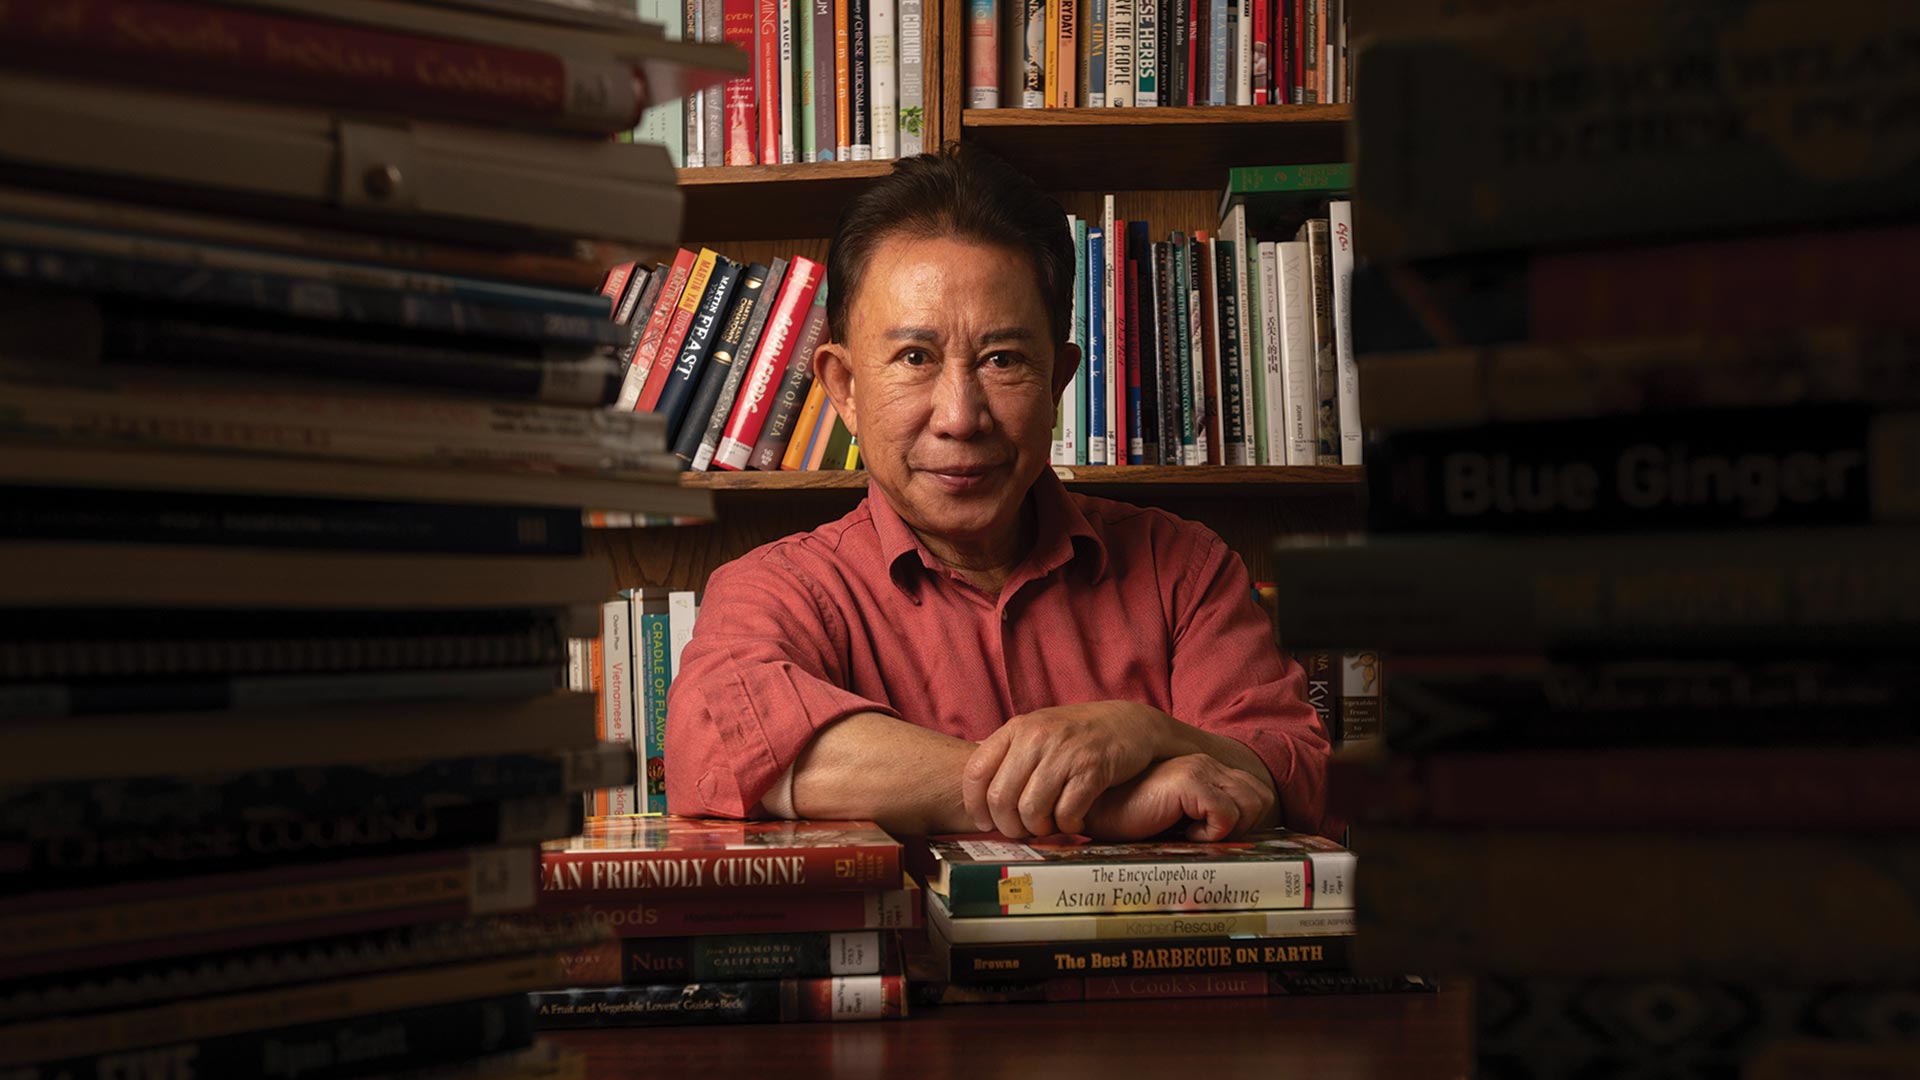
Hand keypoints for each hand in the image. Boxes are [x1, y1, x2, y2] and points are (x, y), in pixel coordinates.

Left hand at [961, 701, 1170, 838]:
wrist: (1130, 723)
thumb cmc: (1079, 734)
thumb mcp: (1039, 731)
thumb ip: (1009, 754)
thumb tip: (975, 784)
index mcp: (1017, 728)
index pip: (976, 772)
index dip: (975, 806)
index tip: (986, 823)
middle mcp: (1036, 737)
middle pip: (1001, 798)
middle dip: (1009, 826)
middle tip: (1023, 831)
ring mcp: (1064, 752)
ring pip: (1031, 810)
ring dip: (1039, 829)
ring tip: (1050, 826)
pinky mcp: (1092, 768)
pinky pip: (1066, 813)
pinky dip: (1068, 826)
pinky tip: (1075, 820)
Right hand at [1079, 754, 1276, 841]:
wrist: (1097, 811)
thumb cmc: (1133, 821)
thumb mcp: (1178, 820)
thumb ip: (1205, 819)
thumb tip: (1238, 850)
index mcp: (1206, 770)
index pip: (1256, 793)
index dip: (1247, 821)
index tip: (1223, 841)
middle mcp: (1206, 764)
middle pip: (1261, 798)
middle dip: (1246, 826)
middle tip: (1212, 840)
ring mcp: (1199, 769)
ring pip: (1253, 804)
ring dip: (1231, 828)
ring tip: (1197, 835)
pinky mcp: (1189, 782)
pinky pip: (1226, 814)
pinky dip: (1212, 832)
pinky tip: (1185, 833)